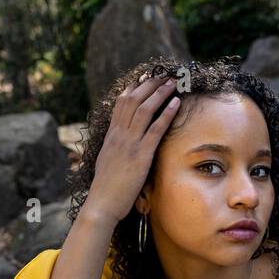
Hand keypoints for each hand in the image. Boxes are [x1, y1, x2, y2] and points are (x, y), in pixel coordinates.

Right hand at [85, 73, 180, 224]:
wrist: (101, 203)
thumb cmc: (105, 189)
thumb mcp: (107, 162)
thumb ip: (114, 149)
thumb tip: (118, 145)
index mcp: (111, 136)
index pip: (121, 104)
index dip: (134, 89)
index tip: (145, 78)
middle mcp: (119, 135)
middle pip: (133, 100)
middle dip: (149, 85)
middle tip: (162, 75)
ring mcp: (129, 144)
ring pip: (144, 109)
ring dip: (159, 93)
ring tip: (172, 82)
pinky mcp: (140, 155)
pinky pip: (155, 129)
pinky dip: (166, 114)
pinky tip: (176, 103)